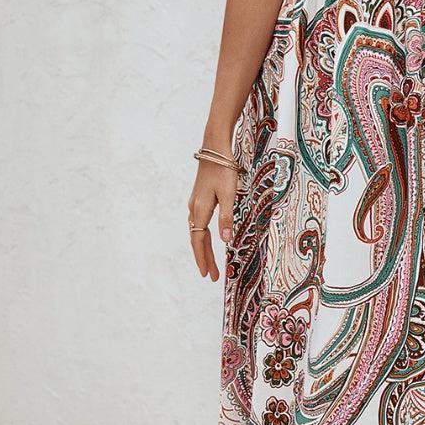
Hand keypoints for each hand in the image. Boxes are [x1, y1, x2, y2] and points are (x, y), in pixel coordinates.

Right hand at [188, 163, 238, 282]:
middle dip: (204, 258)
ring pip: (197, 231)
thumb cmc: (224, 169)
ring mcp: (195, 202)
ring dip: (203, 248)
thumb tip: (225, 240)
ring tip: (211, 263)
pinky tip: (207, 238)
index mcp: (200, 209)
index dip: (202, 258)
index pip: (198, 240)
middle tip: (212, 276)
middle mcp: (194, 208)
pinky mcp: (199, 197)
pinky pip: (198, 223)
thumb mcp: (230, 193)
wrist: (214, 148)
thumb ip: (227, 217)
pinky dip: (202, 236)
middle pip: (197, 239)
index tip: (207, 274)